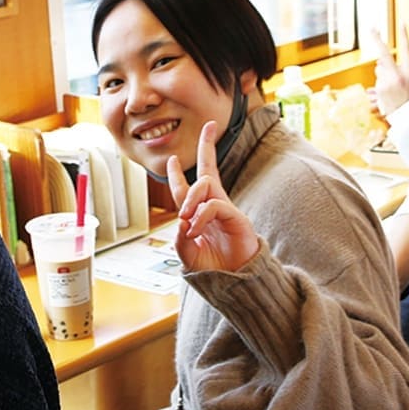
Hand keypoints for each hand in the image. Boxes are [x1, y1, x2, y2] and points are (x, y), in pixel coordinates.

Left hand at [166, 120, 258, 273]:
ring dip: (190, 199)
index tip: (172, 159)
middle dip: (207, 146)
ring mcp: (225, 209)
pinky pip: (213, 205)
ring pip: (204, 184)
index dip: (177, 173)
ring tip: (185, 219)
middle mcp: (212, 205)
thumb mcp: (187, 255)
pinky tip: (195, 231)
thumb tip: (180, 221)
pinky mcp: (236, 217)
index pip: (186, 188)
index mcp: (198, 213)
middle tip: (210, 126)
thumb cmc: (213, 269)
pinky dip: (200, 216)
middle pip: (207, 169)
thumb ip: (180, 239)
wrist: (233, 283)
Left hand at [366, 24, 408, 117]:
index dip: (404, 35)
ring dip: (382, 76)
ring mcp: (389, 82)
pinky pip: (377, 81)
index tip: (401, 21)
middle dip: (377, 40)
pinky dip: (380, 86)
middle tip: (372, 27)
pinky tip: (387, 94)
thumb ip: (396, 69)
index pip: (407, 49)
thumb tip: (378, 63)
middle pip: (384, 55)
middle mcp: (399, 74)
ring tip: (392, 89)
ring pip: (379, 71)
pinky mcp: (380, 89)